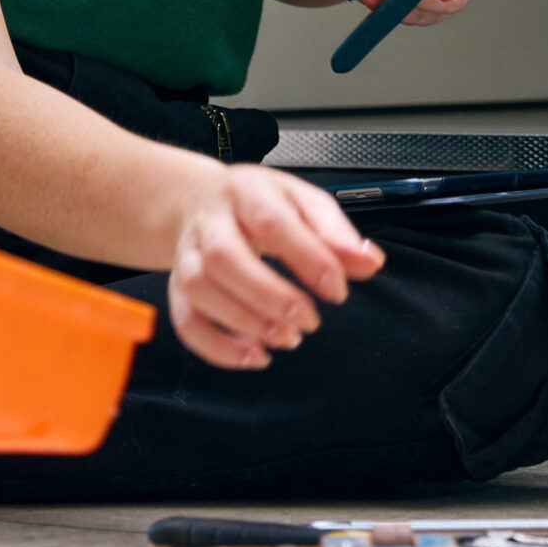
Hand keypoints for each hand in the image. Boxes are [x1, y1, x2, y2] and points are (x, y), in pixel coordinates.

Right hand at [167, 165, 384, 370]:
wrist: (199, 203)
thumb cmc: (260, 205)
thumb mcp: (302, 201)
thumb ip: (335, 233)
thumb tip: (371, 263)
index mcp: (246, 190)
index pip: (273, 221)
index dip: (307, 258)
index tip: (337, 291)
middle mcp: (210, 220)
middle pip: (225, 257)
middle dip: (271, 296)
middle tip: (310, 321)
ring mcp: (187, 254)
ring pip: (200, 289)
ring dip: (246, 321)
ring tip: (289, 338)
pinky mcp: (177, 287)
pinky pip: (185, 322)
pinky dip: (218, 348)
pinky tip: (255, 356)